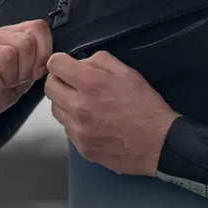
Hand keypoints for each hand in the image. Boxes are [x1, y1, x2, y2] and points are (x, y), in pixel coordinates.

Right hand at [0, 19, 52, 130]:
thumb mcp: (18, 79)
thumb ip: (34, 66)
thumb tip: (50, 60)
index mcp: (4, 36)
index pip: (37, 27)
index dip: (44, 51)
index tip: (36, 71)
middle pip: (26, 43)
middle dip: (26, 69)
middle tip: (13, 81)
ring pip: (8, 56)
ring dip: (9, 79)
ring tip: (0, 85)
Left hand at [44, 50, 180, 175]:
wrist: (158, 144)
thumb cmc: (146, 108)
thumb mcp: (127, 72)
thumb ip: (100, 61)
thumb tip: (81, 62)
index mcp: (91, 84)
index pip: (55, 65)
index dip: (59, 61)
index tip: (64, 64)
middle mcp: (80, 106)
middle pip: (49, 87)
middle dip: (59, 80)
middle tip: (72, 81)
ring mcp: (78, 129)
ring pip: (54, 109)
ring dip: (64, 101)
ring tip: (83, 102)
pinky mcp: (81, 147)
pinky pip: (66, 128)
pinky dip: (73, 121)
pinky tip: (90, 120)